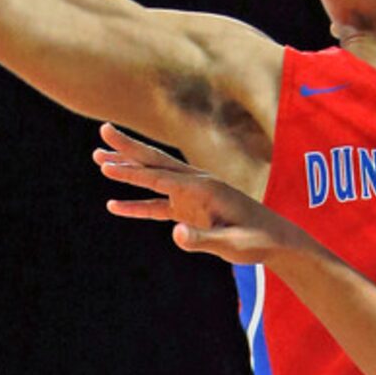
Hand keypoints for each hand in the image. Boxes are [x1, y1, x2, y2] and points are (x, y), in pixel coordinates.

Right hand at [94, 123, 306, 264]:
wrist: (276, 241)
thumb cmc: (257, 240)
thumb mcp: (231, 244)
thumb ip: (202, 238)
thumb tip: (175, 233)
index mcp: (204, 187)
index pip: (161, 176)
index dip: (133, 171)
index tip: (107, 165)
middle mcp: (196, 185)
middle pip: (155, 162)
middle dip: (128, 148)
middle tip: (102, 130)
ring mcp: (191, 196)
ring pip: (153, 178)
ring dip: (128, 170)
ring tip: (99, 160)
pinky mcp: (190, 210)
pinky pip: (158, 205)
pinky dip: (137, 205)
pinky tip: (115, 206)